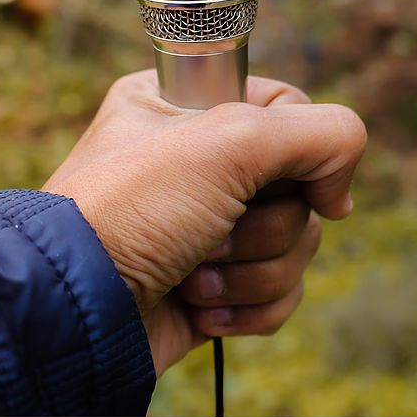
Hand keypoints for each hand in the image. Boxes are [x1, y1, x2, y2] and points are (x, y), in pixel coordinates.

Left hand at [43, 70, 366, 374]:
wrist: (76, 311)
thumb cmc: (131, 211)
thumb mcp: (227, 142)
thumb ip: (318, 133)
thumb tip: (340, 194)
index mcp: (190, 105)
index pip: (290, 109)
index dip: (300, 149)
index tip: (279, 179)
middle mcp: (202, 162)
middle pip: (301, 186)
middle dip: (265, 224)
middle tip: (213, 230)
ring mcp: (212, 224)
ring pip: (297, 243)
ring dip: (252, 269)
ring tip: (196, 275)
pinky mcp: (220, 282)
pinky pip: (281, 291)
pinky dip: (248, 306)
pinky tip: (199, 306)